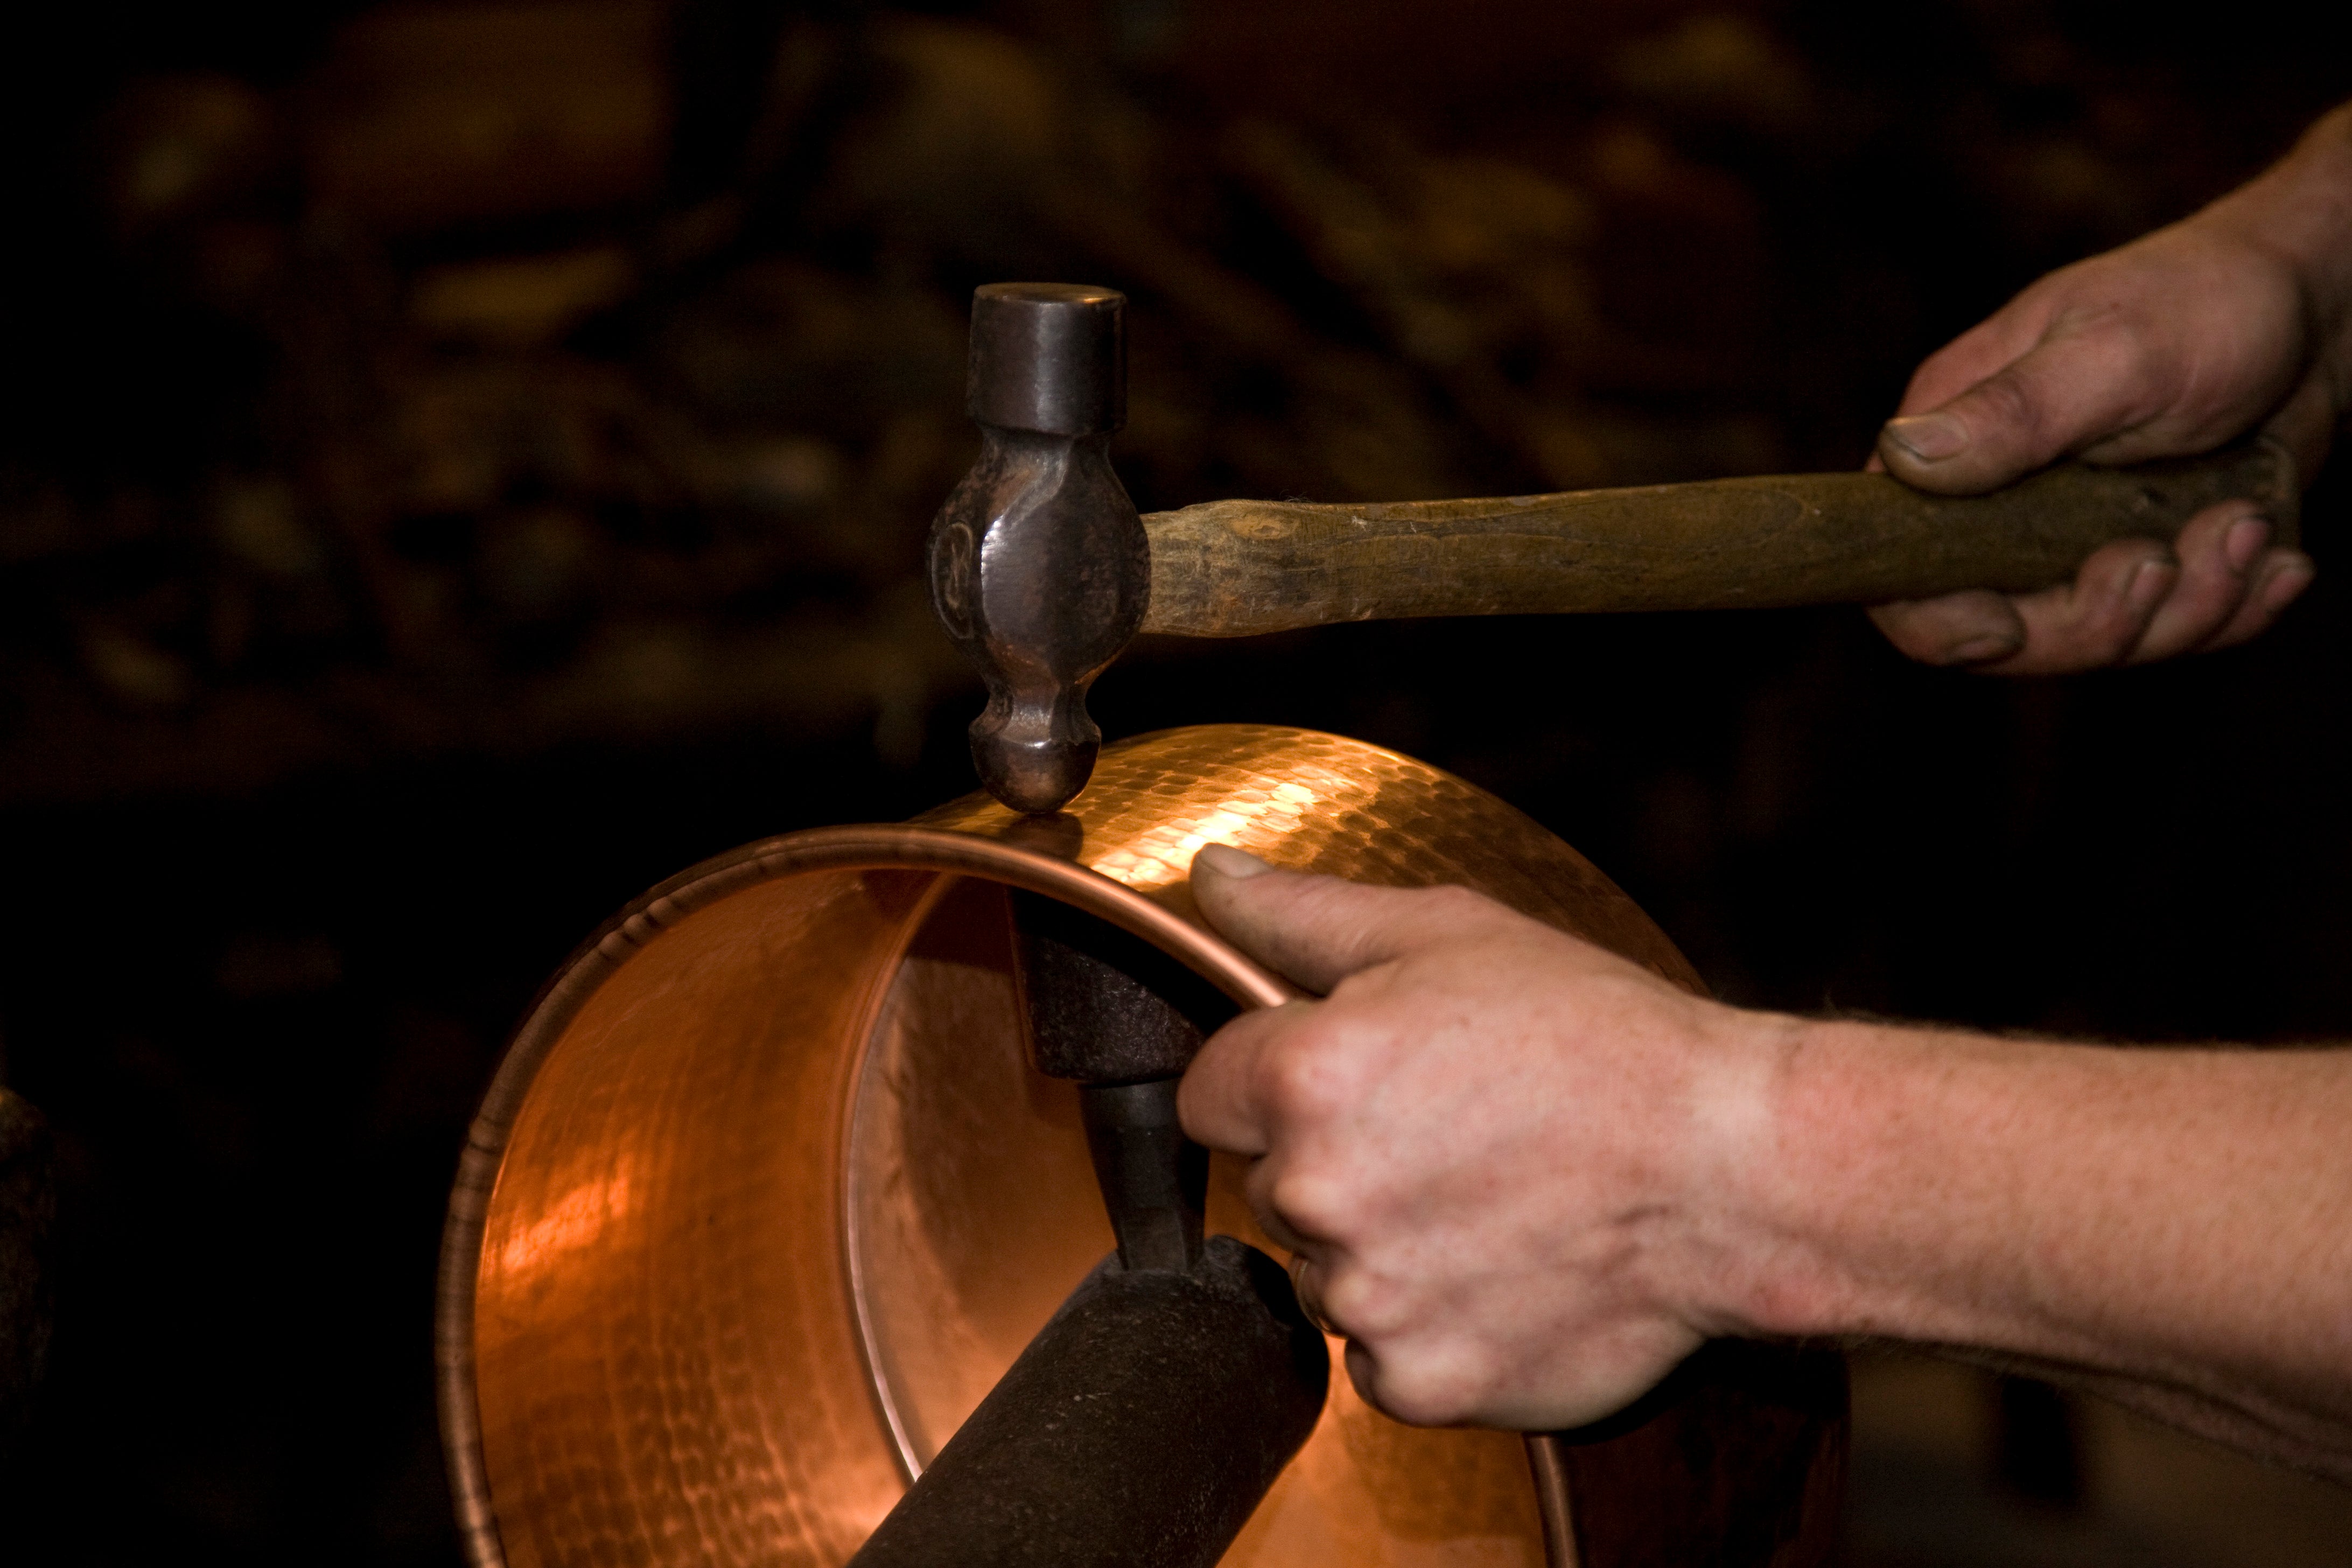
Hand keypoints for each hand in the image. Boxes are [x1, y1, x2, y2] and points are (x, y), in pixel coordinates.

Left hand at [1176, 844, 1790, 1429]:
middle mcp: (1319, 1193)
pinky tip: (1504, 1272)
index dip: (1272, 1083)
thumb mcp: (1448, 935)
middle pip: (1269, 1189)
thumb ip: (1301, 915)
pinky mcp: (1420, 1382)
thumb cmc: (1601, 1042)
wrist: (1733, 1170)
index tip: (1350, 1083)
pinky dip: (1430, 1327)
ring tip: (1490, 1204)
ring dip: (1380, 1251)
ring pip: (1326, 1275)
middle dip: (1335, 1165)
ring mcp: (1369, 1297)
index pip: (1207, 1096)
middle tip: (1448, 1135)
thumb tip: (1211, 874)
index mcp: (1307, 1077)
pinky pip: (1380, 1359)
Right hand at [1867, 110, 2351, 670]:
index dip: (1935, 621)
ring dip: (2191, 604)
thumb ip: (2012, 412)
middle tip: (2166, 557)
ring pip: (2102, 640)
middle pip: (2010, 631)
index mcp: (1961, 448)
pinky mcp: (2149, 559)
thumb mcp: (2114, 352)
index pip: (1900, 570)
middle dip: (2101, 618)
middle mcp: (2003, 506)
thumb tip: (1903, 458)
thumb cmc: (2210, 300)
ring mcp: (2078, 542)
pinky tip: (2278, 558)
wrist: (2318, 307)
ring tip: (2247, 527)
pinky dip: (2237, 607)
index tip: (2004, 626)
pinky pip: (2176, 631)